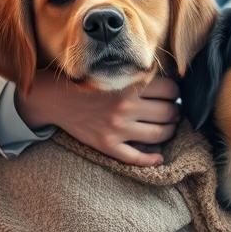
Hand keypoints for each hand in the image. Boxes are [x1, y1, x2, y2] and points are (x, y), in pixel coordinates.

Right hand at [15, 70, 179, 165]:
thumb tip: (170, 86)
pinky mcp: (107, 145)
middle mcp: (125, 107)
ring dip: (169, 132)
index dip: (175, 93)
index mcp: (129, 85)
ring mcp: (116, 128)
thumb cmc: (88, 82)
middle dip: (175, 112)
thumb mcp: (115, 71)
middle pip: (168, 113)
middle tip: (173, 112)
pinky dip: (152, 160)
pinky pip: (135, 158)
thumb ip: (140, 76)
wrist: (55, 98)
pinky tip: (159, 158)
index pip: (169, 90)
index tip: (172, 95)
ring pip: (158, 135)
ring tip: (168, 127)